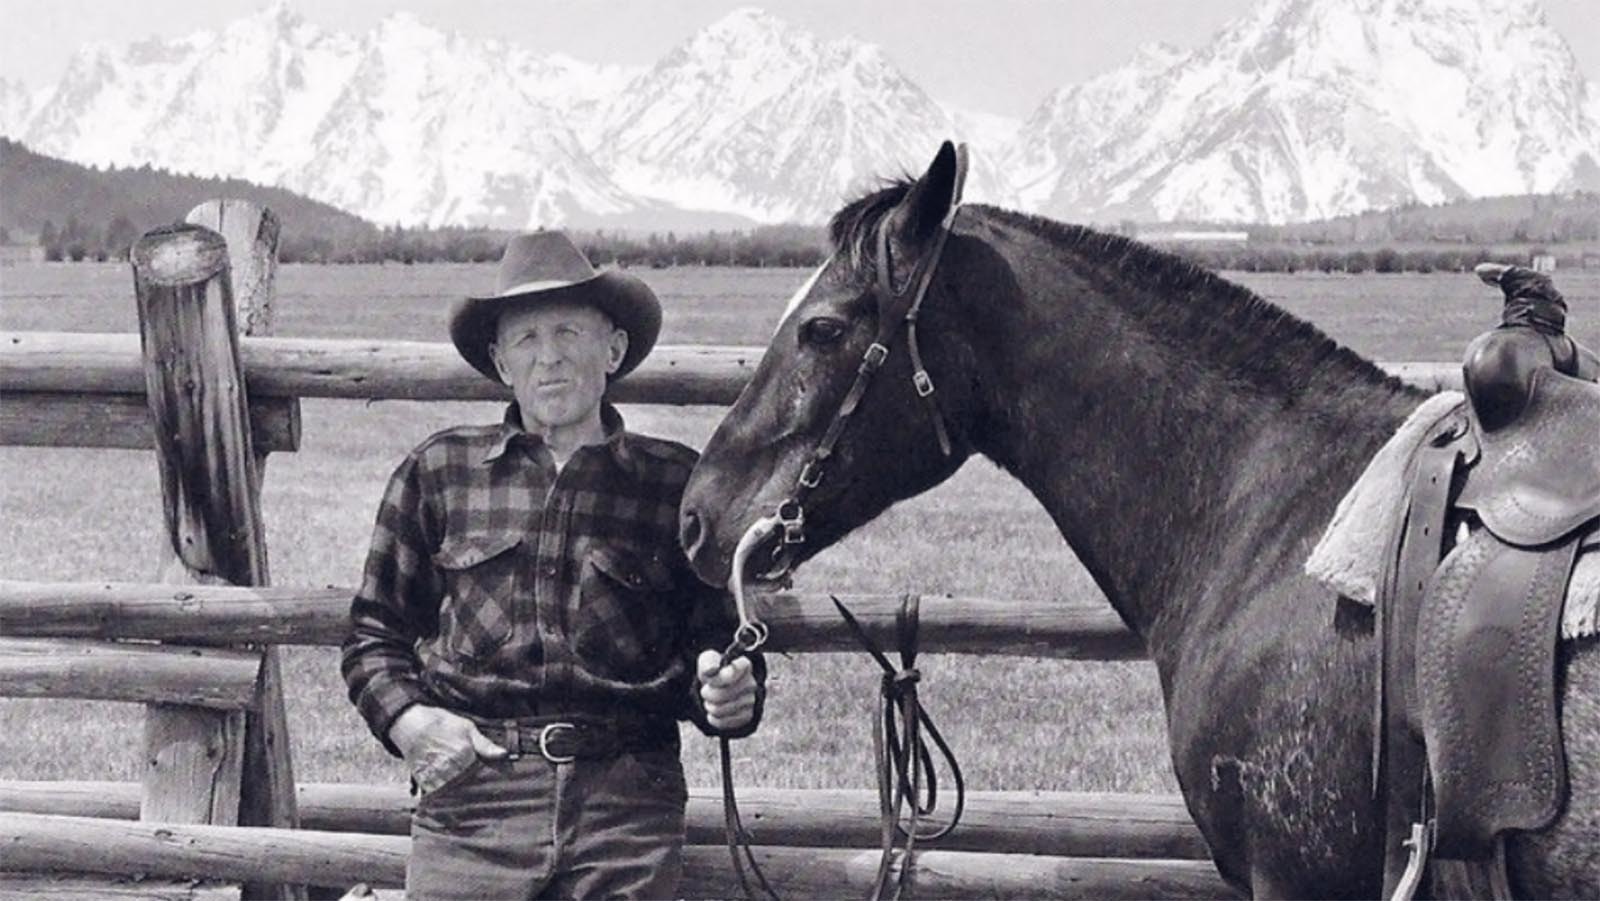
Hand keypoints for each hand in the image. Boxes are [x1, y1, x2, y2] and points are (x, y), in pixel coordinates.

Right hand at [387, 705, 506, 790]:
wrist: (409, 725)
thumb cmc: (439, 723)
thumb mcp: (466, 727)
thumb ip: (485, 744)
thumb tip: (504, 754)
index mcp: (465, 755)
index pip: (483, 775)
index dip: (490, 780)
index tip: (497, 785)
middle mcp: (451, 768)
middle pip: (470, 787)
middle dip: (477, 790)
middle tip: (485, 794)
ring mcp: (437, 776)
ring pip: (455, 793)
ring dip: (462, 796)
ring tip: (469, 797)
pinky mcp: (425, 782)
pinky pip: (438, 796)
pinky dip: (445, 797)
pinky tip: (451, 795)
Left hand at [697, 649, 758, 731]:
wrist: (720, 688)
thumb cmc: (715, 672)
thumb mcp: (708, 661)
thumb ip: (709, 663)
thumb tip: (712, 670)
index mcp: (744, 666)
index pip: (732, 673)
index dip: (718, 678)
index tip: (711, 679)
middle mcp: (751, 684)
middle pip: (723, 694)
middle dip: (708, 693)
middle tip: (706, 690)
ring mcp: (750, 702)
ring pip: (720, 709)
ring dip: (710, 705)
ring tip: (712, 700)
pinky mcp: (746, 717)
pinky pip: (722, 722)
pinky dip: (713, 718)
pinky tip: (716, 709)